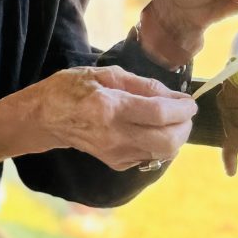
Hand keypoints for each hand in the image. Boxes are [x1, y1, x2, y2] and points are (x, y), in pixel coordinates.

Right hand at [0, 65, 196, 169]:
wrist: (47, 117)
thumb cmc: (72, 88)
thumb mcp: (105, 74)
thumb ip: (141, 84)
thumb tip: (172, 95)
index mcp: (111, 107)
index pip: (158, 114)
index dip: (182, 109)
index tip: (191, 102)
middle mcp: (115, 135)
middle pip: (166, 142)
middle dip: (185, 128)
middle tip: (186, 113)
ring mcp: (116, 153)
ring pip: (162, 154)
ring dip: (175, 138)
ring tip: (173, 120)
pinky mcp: (116, 163)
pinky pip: (149, 157)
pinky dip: (159, 144)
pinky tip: (153, 129)